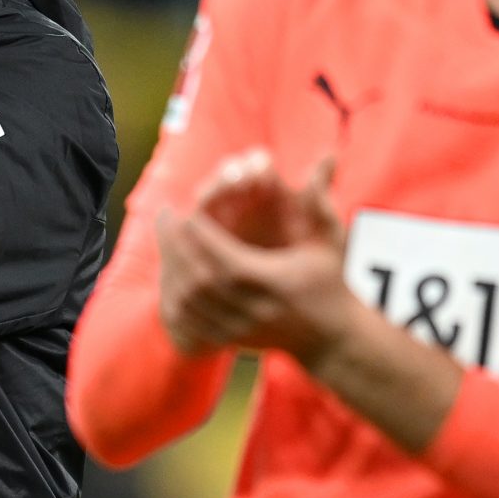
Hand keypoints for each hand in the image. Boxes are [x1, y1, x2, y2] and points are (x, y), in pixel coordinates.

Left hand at [154, 156, 351, 360]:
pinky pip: (190, 321)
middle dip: (175, 245)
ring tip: (165, 240)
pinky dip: (174, 296)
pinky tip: (170, 273)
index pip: (222, 255)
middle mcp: (253, 307)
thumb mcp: (330, 242)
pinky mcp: (231, 340)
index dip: (197, 232)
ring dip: (170, 268)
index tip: (183, 208)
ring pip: (190, 301)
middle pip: (199, 277)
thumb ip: (320, 201)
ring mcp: (240, 328)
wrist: (333, 339)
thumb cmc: (331, 284)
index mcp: (272, 281)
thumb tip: (327, 156)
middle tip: (165, 218)